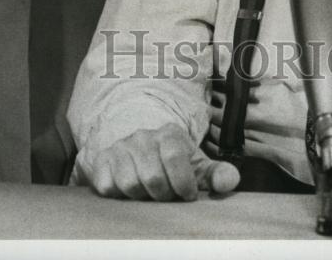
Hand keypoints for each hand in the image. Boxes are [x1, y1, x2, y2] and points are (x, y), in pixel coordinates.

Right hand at [87, 122, 239, 200]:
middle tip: (167, 197)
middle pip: (152, 177)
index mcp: (169, 134)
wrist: (137, 150)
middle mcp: (142, 137)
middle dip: (163, 195)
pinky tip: (129, 193)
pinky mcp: (101, 162)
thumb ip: (216, 174)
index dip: (183, 183)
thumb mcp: (196, 166)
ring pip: (129, 184)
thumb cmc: (172, 163)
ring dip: (142, 198)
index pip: (175, 157)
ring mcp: (120, 148)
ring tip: (149, 195)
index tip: (188, 195)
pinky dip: (119, 197)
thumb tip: (230, 181)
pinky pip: (108, 187)